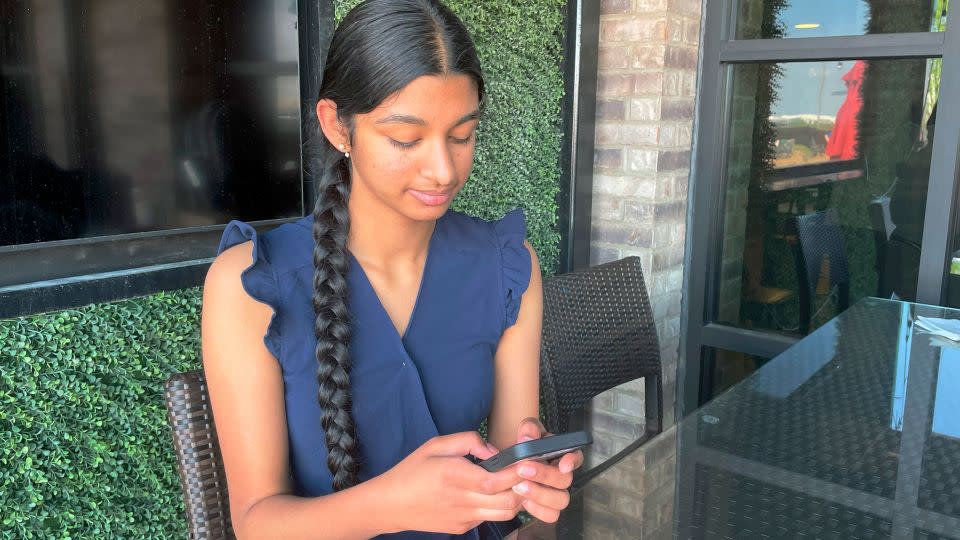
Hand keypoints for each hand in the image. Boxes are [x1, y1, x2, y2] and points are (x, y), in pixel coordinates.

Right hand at [378, 432, 524, 534]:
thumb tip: (493, 451)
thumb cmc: (412, 471)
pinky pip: (489, 517)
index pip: (496, 480)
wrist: (391, 504)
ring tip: (512, 482)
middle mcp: (462, 500)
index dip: (516, 472)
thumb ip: (468, 441)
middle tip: (526, 471)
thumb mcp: (435, 445)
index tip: (526, 461)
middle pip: (508, 500)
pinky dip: (497, 506)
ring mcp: (463, 518)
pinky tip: (490, 494)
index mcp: (454, 476)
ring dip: (515, 498)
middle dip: (524, 486)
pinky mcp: (462, 528)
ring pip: (505, 513)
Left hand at [510, 418, 583, 522]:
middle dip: (544, 475)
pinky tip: (523, 501)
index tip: (563, 464)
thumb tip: (528, 438)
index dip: (572, 461)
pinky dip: (538, 510)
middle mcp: (563, 475)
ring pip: (561, 500)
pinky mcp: (549, 508)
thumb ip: (529, 429)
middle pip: (565, 479)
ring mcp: (557, 493)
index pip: (576, 457)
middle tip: (522, 469)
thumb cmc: (525, 447)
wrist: (513, 465)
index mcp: (562, 454)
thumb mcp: (526, 432)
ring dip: (539, 494)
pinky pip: (551, 515)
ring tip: (518, 487)